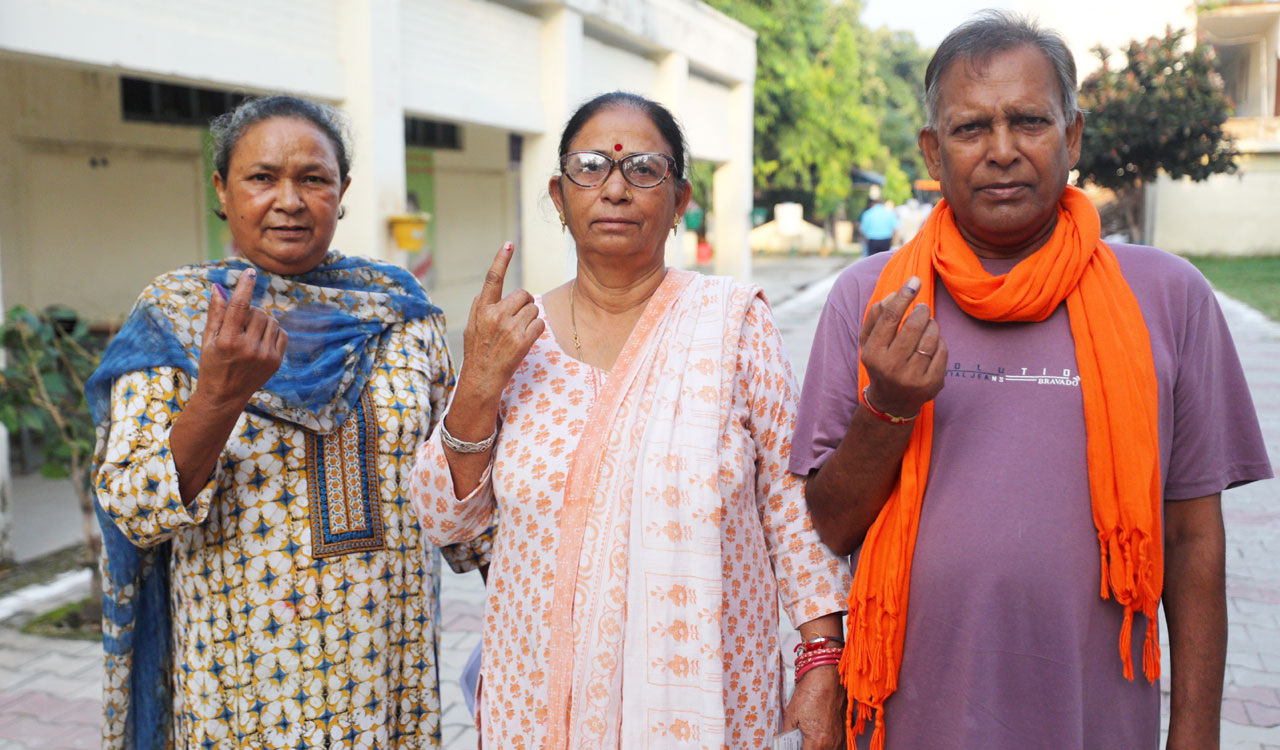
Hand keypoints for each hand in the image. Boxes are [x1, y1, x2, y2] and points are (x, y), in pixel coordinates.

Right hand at [196, 268, 286, 410]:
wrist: (225, 395)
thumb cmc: (212, 363)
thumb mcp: (208, 338)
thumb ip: (215, 312)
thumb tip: (218, 287)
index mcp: (228, 340)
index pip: (239, 306)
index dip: (245, 287)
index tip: (250, 272)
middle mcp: (248, 348)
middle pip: (258, 312)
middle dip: (250, 312)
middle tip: (239, 324)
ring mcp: (265, 356)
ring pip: (271, 321)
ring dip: (262, 321)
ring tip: (248, 334)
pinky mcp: (277, 361)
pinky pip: (281, 333)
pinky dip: (273, 331)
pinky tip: (260, 340)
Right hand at [454, 242, 543, 428]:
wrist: (482, 379)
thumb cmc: (478, 352)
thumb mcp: (473, 327)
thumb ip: (481, 308)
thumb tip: (487, 293)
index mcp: (482, 309)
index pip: (492, 279)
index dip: (501, 260)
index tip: (508, 244)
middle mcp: (495, 315)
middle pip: (523, 294)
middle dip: (525, 303)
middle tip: (518, 318)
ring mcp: (509, 328)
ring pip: (533, 308)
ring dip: (531, 318)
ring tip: (518, 333)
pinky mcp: (523, 340)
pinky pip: (539, 323)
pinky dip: (536, 330)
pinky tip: (525, 340)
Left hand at [781, 666, 846, 749]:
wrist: (827, 678)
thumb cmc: (810, 694)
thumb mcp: (791, 716)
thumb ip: (787, 735)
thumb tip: (783, 744)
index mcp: (817, 743)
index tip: (791, 746)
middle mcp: (832, 744)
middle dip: (807, 749)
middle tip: (798, 743)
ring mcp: (841, 739)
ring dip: (818, 749)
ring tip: (808, 741)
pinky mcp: (846, 732)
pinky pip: (837, 747)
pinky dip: (827, 747)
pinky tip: (819, 739)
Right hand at [859, 276, 946, 417]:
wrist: (892, 402)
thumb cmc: (881, 362)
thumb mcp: (869, 342)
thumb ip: (876, 316)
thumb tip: (894, 295)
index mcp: (872, 354)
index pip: (889, 318)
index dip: (904, 296)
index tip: (914, 281)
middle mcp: (891, 367)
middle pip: (912, 326)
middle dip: (921, 311)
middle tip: (923, 308)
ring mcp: (912, 378)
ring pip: (930, 338)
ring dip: (932, 325)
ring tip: (928, 324)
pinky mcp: (931, 384)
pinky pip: (942, 351)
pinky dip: (940, 342)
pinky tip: (933, 343)